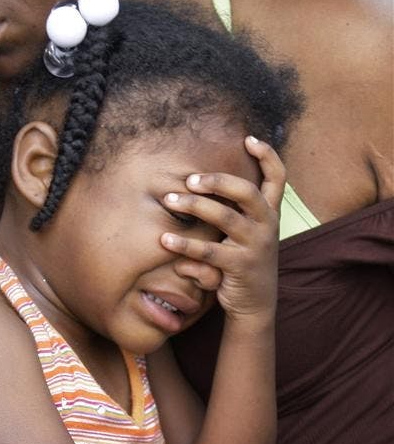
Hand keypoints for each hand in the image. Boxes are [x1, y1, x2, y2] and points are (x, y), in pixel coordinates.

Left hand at [160, 136, 283, 319]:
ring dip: (194, 206)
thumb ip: (233, 211)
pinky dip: (185, 245)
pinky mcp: (240, 267)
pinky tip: (164, 240)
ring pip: (225, 218)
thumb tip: (199, 181)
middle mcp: (266, 227)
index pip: (278, 179)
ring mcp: (255, 247)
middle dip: (218, 181)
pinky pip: (209, 252)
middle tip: (190, 179)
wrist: (254, 305)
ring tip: (169, 200)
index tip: (250, 138)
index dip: (268, 157)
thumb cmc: (241, 262)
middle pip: (247, 192)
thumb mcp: (245, 234)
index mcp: (269, 215)